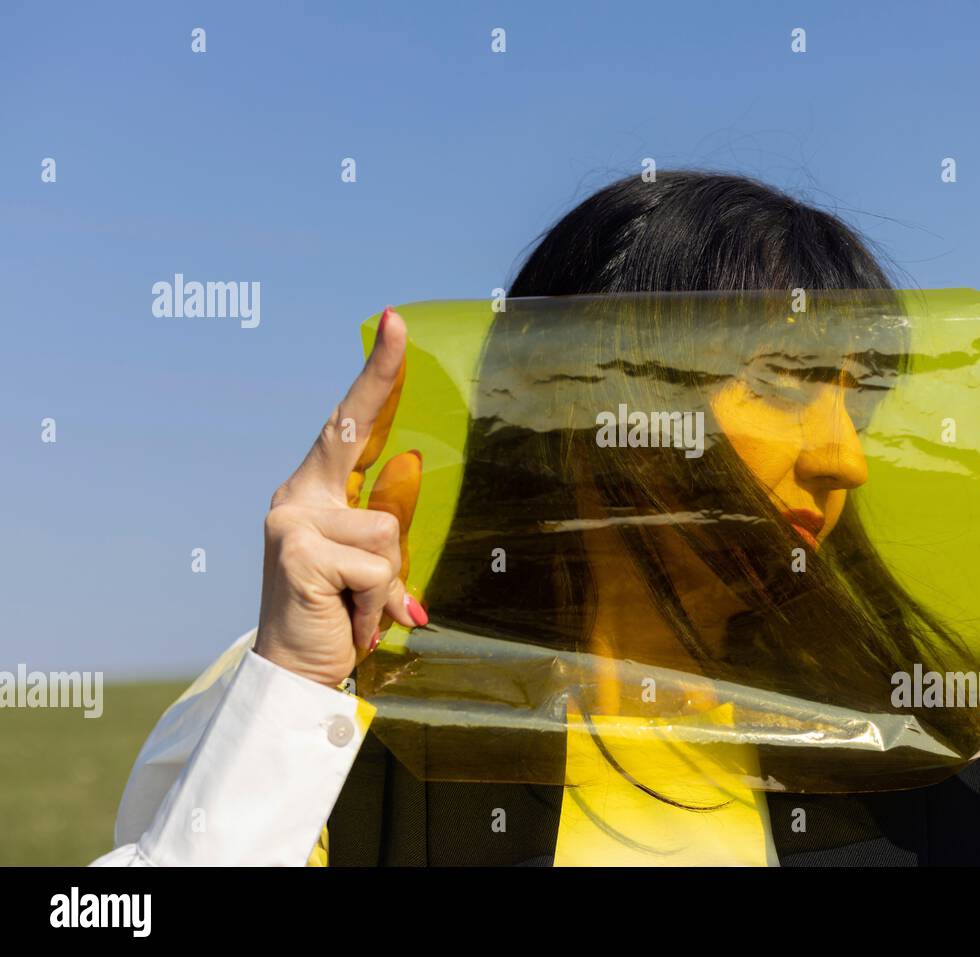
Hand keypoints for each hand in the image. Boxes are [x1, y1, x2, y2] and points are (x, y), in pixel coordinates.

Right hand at [254, 307, 427, 686]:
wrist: (293, 675)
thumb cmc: (337, 617)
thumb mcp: (370, 572)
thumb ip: (387, 540)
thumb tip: (410, 513)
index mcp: (314, 495)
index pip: (348, 425)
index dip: (374, 376)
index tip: (394, 324)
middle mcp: (296, 496)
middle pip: (355, 431)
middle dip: (380, 374)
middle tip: (397, 320)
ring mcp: (291, 519)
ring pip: (387, 528)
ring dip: (387, 582)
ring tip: (358, 607)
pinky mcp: (297, 549)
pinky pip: (375, 567)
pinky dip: (375, 604)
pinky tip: (350, 620)